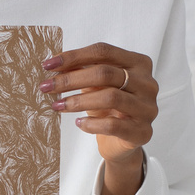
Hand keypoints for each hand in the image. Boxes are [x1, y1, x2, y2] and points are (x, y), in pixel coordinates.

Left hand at [39, 41, 157, 194]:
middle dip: (71, 79)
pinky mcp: (142, 132)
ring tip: (58, 106)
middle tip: (46, 87)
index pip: (104, 52)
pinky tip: (79, 123)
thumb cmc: (108, 108)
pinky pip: (113, 125)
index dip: (74, 56)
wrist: (121, 142)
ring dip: (78, 101)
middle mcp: (147, 83)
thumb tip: (53, 64)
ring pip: (110, 97)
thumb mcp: (95, 85)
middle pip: (105, 73)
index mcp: (138, 63)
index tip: (48, 65)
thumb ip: (82, 71)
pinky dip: (92, 124)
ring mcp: (148, 108)